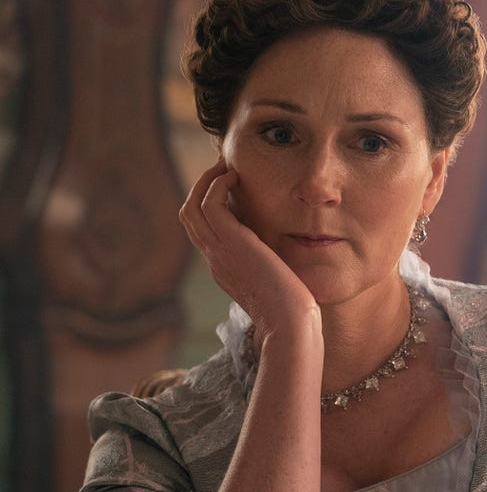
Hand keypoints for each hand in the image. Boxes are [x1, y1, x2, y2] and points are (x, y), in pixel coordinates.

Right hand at [179, 160, 319, 339]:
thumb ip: (272, 266)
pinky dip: (218, 185)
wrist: (289, 325)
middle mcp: (215, 259)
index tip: (230, 187)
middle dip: (202, 187)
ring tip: (227, 166)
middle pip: (189, 216)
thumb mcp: (277, 283)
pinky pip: (210, 205)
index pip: (204, 231)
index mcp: (224, 269)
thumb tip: (283, 252)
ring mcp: (219, 252)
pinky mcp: (231, 244)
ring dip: (207, 181)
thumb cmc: (292, 311)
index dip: (211, 205)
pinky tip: (236, 178)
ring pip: (192, 207)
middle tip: (222, 169)